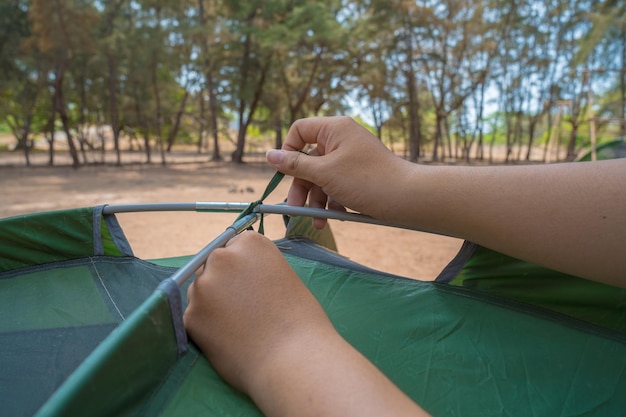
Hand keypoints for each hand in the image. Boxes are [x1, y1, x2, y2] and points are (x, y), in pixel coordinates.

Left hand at [184, 231, 430, 416]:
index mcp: (252, 243)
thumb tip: (244, 262)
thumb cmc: (306, 320)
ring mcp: (205, 283)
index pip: (235, 246)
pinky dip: (207, 324)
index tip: (252, 288)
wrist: (299, 359)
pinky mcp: (194, 312)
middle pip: (214, 263)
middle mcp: (224, 255)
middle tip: (248, 309)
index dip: (243, 270)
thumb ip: (262, 267)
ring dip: (214, 302)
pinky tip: (232, 336)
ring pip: (202, 287)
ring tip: (243, 325)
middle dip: (226, 282)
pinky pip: (194, 313)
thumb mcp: (288, 280)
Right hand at [266, 116, 414, 227]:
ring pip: (321, 177)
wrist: (406, 198)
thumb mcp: (324, 173)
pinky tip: (332, 218)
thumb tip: (270, 155)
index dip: (288, 151)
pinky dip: (332, 202)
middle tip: (295, 208)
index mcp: (334, 129)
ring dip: (315, 200)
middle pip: (308, 160)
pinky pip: (336, 186)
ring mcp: (350, 159)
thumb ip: (295, 165)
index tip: (286, 173)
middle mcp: (341, 139)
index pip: (299, 131)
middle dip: (301, 186)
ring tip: (318, 221)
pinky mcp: (357, 176)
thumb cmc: (365, 180)